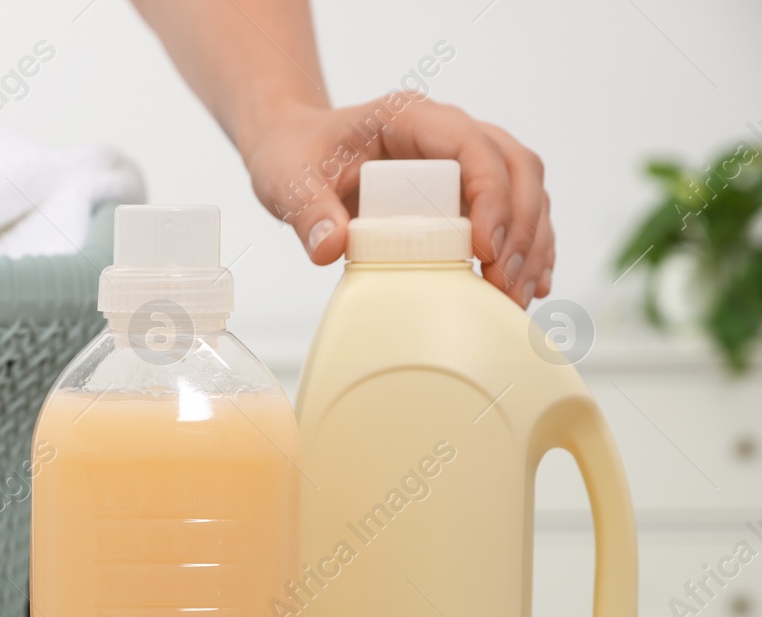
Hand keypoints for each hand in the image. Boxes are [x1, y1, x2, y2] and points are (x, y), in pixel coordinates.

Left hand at [241, 97, 552, 306]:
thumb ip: (308, 211)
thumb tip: (330, 248)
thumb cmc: (294, 156)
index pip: (472, 146)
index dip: (490, 195)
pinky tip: (531, 284)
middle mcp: (448, 132)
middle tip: (503, 284)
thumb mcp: (287, 180)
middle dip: (520, 228)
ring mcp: (462, 160)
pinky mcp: (464, 190)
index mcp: (411, 117)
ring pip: (525, 190)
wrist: (294, 153)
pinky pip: (514, 212)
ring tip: (516, 295)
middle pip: (515, 168)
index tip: (484, 249)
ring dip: (530, 243)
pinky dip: (527, 247)